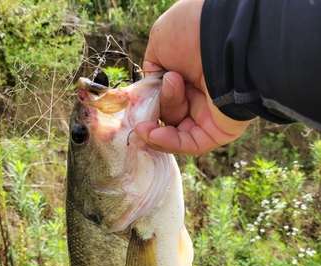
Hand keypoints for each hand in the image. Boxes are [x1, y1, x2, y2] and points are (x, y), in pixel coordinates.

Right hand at [134, 0, 252, 154]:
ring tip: (146, 123)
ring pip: (176, 133)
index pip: (164, 101)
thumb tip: (150, 92)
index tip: (134, 109)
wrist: (219, 34)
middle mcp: (200, 96)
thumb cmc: (192, 32)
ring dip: (156, 131)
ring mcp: (210, 115)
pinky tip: (153, 135)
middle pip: (169, 118)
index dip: (148, 107)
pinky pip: (191, 144)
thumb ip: (152, 72)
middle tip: (145, 110)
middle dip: (152, 117)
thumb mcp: (160, 45)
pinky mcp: (219, 131)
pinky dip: (169, 142)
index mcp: (188, 77)